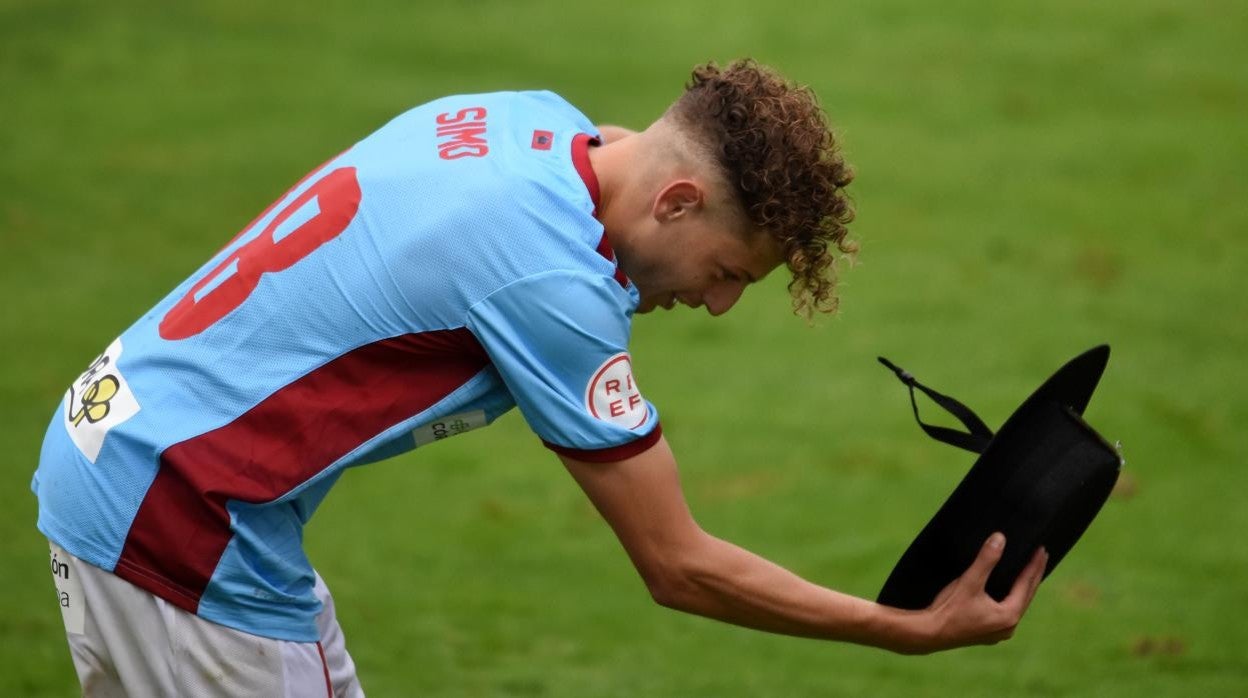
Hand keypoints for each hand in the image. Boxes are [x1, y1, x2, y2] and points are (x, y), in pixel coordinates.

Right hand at [906, 533, 1047, 653]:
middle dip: (1033, 575)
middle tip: (1042, 556)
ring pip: (1017, 605)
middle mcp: (1008, 627)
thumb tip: (1000, 538)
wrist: (928, 634)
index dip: (1034, 566)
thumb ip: (986, 560)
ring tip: (1029, 572)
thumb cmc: (949, 609)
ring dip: (1023, 588)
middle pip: (1026, 596)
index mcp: (1008, 615)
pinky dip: (1011, 598)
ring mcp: (998, 632)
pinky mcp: (987, 633)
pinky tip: (1007, 593)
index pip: (1027, 585)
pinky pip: (1006, 611)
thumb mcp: (969, 582)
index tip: (1041, 550)